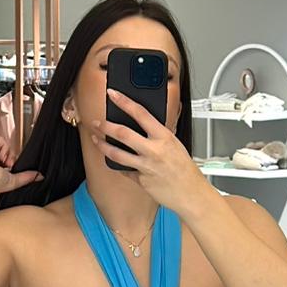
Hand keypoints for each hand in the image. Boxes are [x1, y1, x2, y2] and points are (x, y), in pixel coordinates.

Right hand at [0, 133, 42, 195]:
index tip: (15, 169)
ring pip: (4, 146)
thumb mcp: (12, 182)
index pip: (6, 163)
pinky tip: (1, 156)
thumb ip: (26, 178)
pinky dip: (4, 148)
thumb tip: (40, 176)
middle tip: (10, 167)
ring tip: (5, 163)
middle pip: (6, 153)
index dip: (13, 164)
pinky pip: (0, 139)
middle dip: (12, 160)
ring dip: (8, 154)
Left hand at [90, 90, 209, 215]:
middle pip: (123, 134)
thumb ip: (158, 134)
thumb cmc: (184, 168)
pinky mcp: (141, 181)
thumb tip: (142, 123)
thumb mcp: (174, 143)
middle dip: (105, 126)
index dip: (124, 101)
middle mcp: (153, 151)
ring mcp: (145, 167)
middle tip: (97, 122)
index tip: (113, 94)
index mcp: (164, 137)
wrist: (190, 192)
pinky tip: (114, 160)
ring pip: (117, 154)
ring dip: (102, 146)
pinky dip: (119, 165)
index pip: (140, 113)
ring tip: (96, 140)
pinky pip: (124, 170)